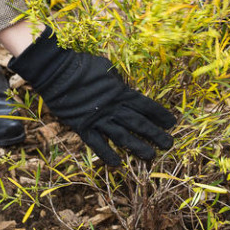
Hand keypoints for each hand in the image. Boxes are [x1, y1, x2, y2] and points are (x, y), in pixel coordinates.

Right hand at [9, 27, 174, 164]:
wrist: (58, 72)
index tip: (172, 123)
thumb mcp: (108, 70)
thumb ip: (119, 83)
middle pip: (139, 123)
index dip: (160, 115)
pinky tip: (117, 164)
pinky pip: (97, 144)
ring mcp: (99, 119)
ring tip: (150, 156)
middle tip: (169, 144)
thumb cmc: (84, 66)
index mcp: (122, 92)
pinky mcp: (83, 127)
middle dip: (155, 134)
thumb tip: (126, 89)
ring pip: (122, 136)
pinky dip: (107, 154)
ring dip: (137, 147)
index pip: (146, 106)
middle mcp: (114, 107)